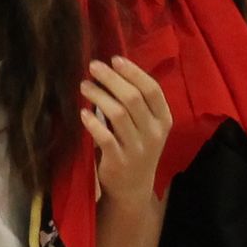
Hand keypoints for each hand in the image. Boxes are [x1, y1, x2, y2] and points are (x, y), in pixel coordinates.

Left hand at [82, 56, 172, 202]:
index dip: (133, 72)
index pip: (152, 90)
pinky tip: (82, 113)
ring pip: (117, 114)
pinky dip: (92, 123)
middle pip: (132, 98)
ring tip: (84, 85)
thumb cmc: (136, 147)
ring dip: (98, 96)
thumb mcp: (146, 126)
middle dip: (111, 79)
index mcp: (163, 120)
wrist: (132, 187)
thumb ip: (137, 102)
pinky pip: (104, 137)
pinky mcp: (119, 161)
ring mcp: (137, 148)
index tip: (114, 59)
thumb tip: (113, 68)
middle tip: (93, 66)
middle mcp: (153, 133)